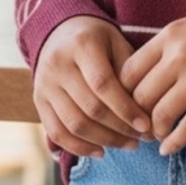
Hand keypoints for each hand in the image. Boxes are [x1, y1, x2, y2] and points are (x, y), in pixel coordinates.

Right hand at [33, 16, 151, 156]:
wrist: (61, 32)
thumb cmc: (99, 40)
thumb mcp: (117, 43)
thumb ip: (129, 71)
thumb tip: (146, 111)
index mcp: (82, 45)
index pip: (104, 84)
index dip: (126, 109)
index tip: (147, 126)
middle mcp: (58, 64)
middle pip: (90, 108)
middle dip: (119, 129)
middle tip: (142, 139)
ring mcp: (45, 84)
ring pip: (74, 124)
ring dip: (104, 141)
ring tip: (128, 145)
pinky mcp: (38, 100)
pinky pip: (56, 133)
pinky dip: (79, 148)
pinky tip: (101, 152)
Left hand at [119, 0, 185, 155]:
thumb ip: (165, 49)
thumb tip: (141, 79)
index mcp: (169, 36)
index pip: (128, 72)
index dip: (122, 94)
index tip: (127, 105)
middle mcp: (180, 56)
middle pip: (140, 97)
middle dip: (136, 117)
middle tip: (140, 127)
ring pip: (161, 115)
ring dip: (155, 132)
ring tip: (157, 136)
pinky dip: (175, 142)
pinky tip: (169, 148)